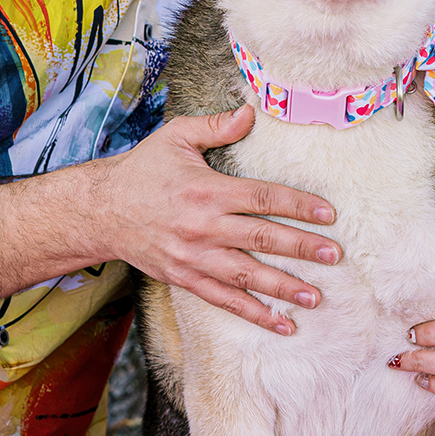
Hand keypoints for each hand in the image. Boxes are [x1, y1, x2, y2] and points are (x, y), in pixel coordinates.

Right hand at [80, 105, 340, 335]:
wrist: (101, 211)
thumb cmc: (143, 169)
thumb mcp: (176, 137)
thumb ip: (216, 127)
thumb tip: (251, 112)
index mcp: (207, 190)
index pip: (262, 199)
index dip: (297, 206)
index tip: (328, 214)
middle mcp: (203, 227)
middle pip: (261, 239)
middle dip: (301, 248)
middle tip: (333, 255)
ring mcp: (194, 257)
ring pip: (246, 275)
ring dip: (282, 288)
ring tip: (315, 297)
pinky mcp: (185, 278)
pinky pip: (224, 300)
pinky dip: (253, 313)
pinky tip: (281, 323)